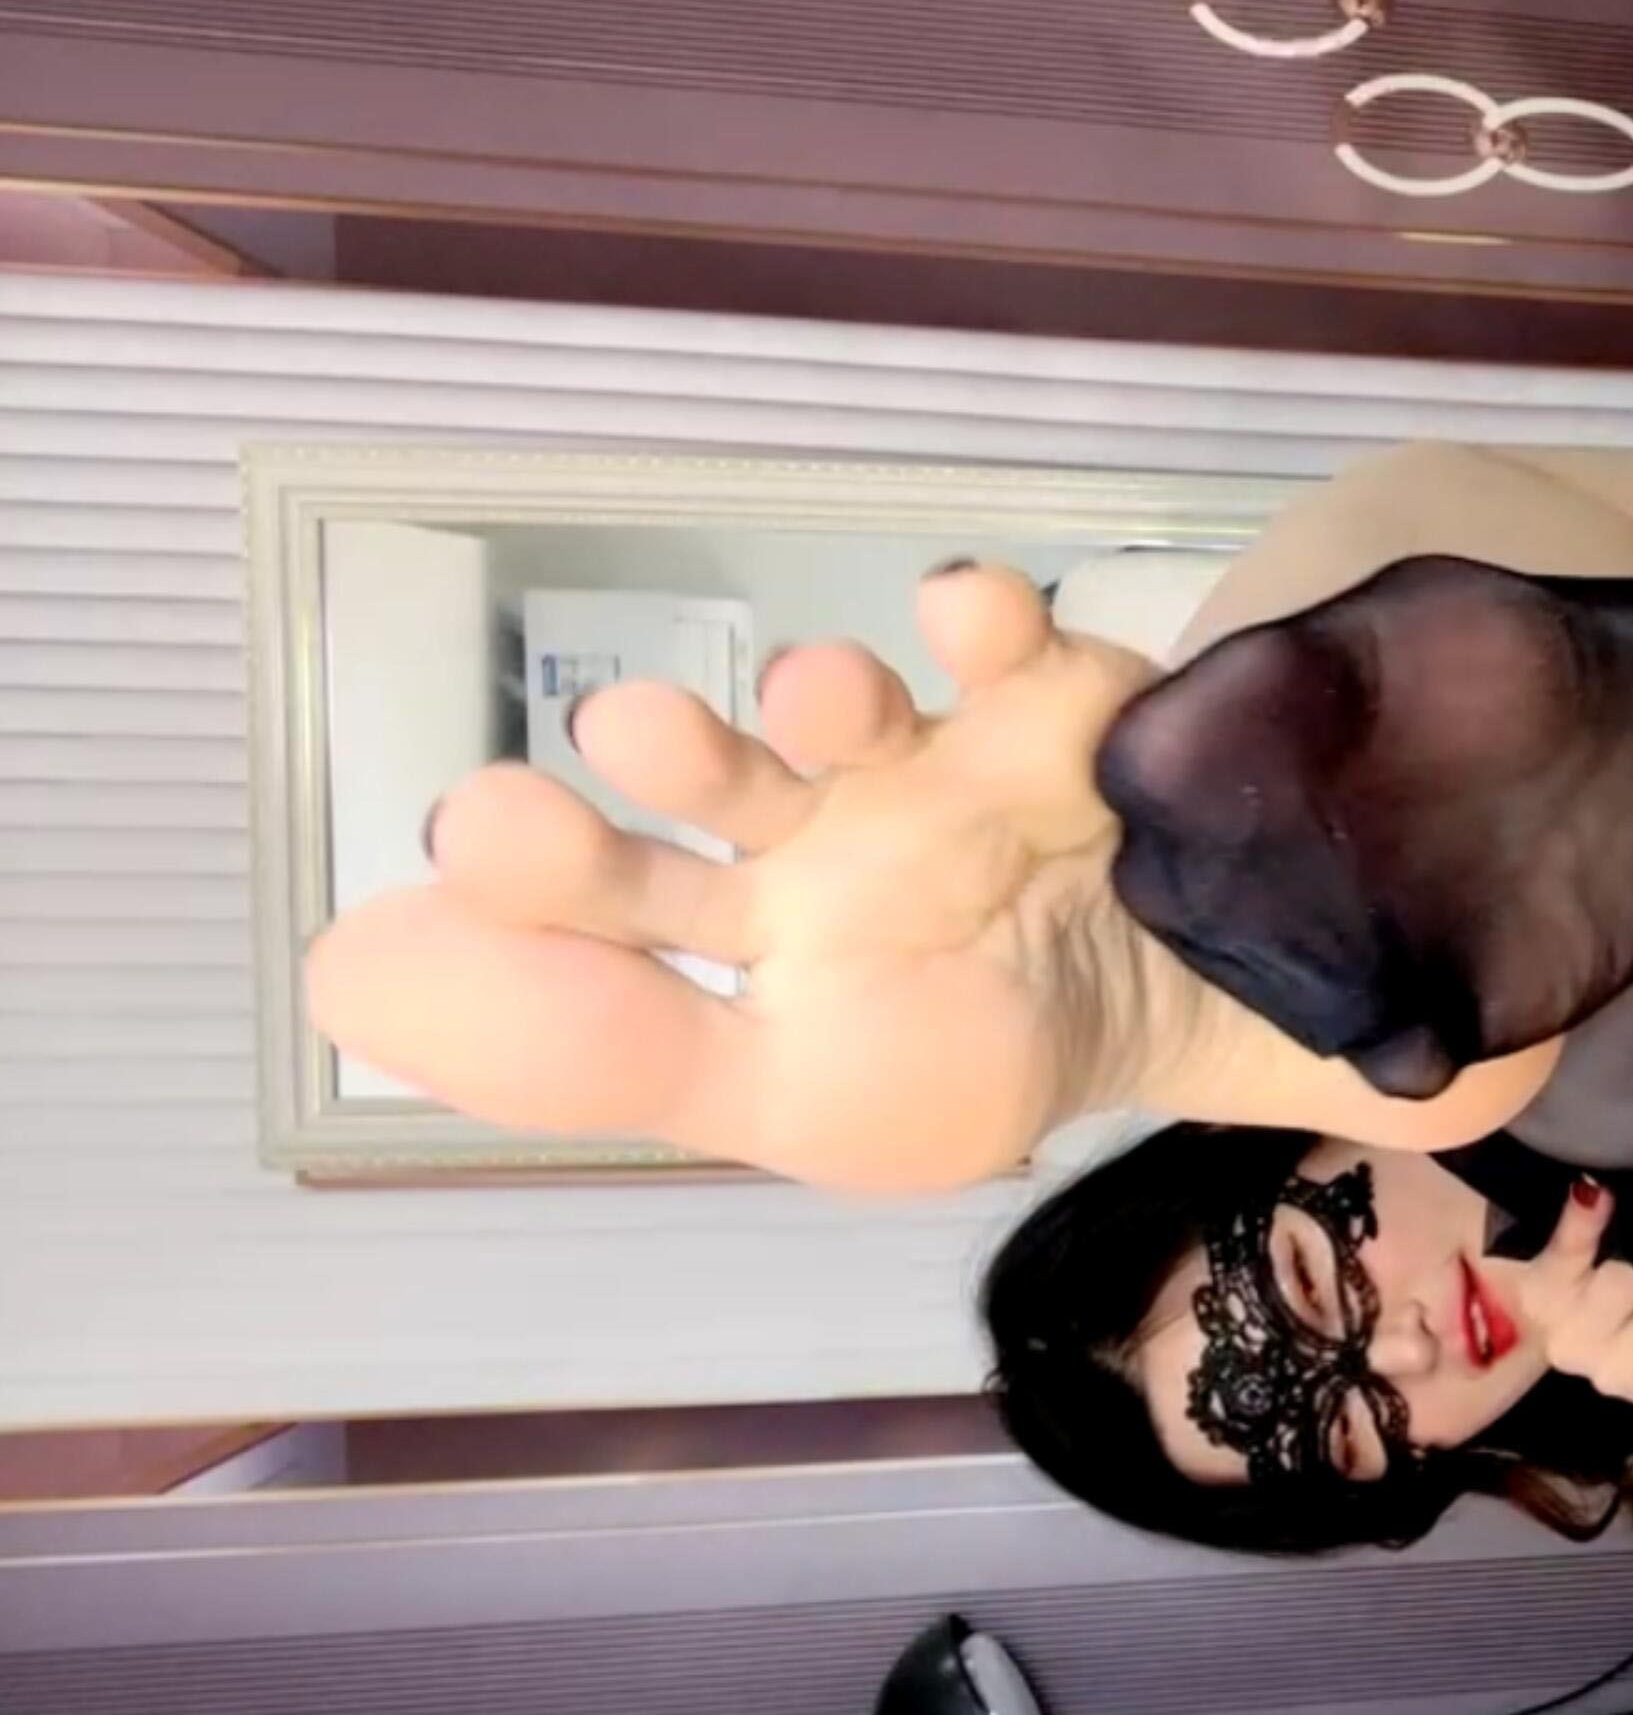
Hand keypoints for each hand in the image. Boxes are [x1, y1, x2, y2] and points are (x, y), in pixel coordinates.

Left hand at [302, 564, 1552, 1194]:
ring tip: (828, 705)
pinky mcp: (1044, 706)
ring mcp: (923, 763)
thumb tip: (349, 977)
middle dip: (658, 750)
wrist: (1201, 1022)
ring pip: (837, 705)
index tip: (478, 839)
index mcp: (735, 931)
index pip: (603, 893)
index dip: (535, 868)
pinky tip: (964, 614)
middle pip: (704, 777)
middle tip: (618, 741)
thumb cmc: (978, 1060)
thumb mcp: (796, 1100)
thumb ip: (607, 1052)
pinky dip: (978, 620)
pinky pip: (1003, 644)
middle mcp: (807, 831)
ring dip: (815, 696)